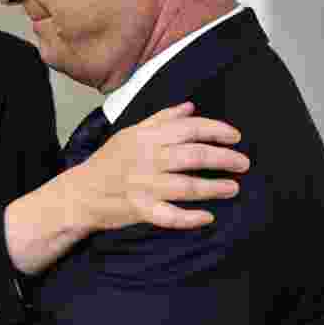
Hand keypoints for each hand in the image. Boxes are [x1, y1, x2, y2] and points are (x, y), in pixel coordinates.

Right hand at [73, 102, 248, 230]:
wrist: (80, 192)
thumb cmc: (108, 161)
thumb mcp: (131, 132)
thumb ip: (162, 119)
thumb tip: (191, 107)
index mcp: (146, 137)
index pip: (189, 128)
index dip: (217, 131)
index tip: (236, 137)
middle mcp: (147, 159)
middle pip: (194, 156)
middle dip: (224, 158)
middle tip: (243, 164)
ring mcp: (143, 185)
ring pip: (187, 186)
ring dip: (214, 187)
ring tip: (233, 188)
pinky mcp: (140, 209)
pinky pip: (169, 216)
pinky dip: (189, 217)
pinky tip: (207, 217)